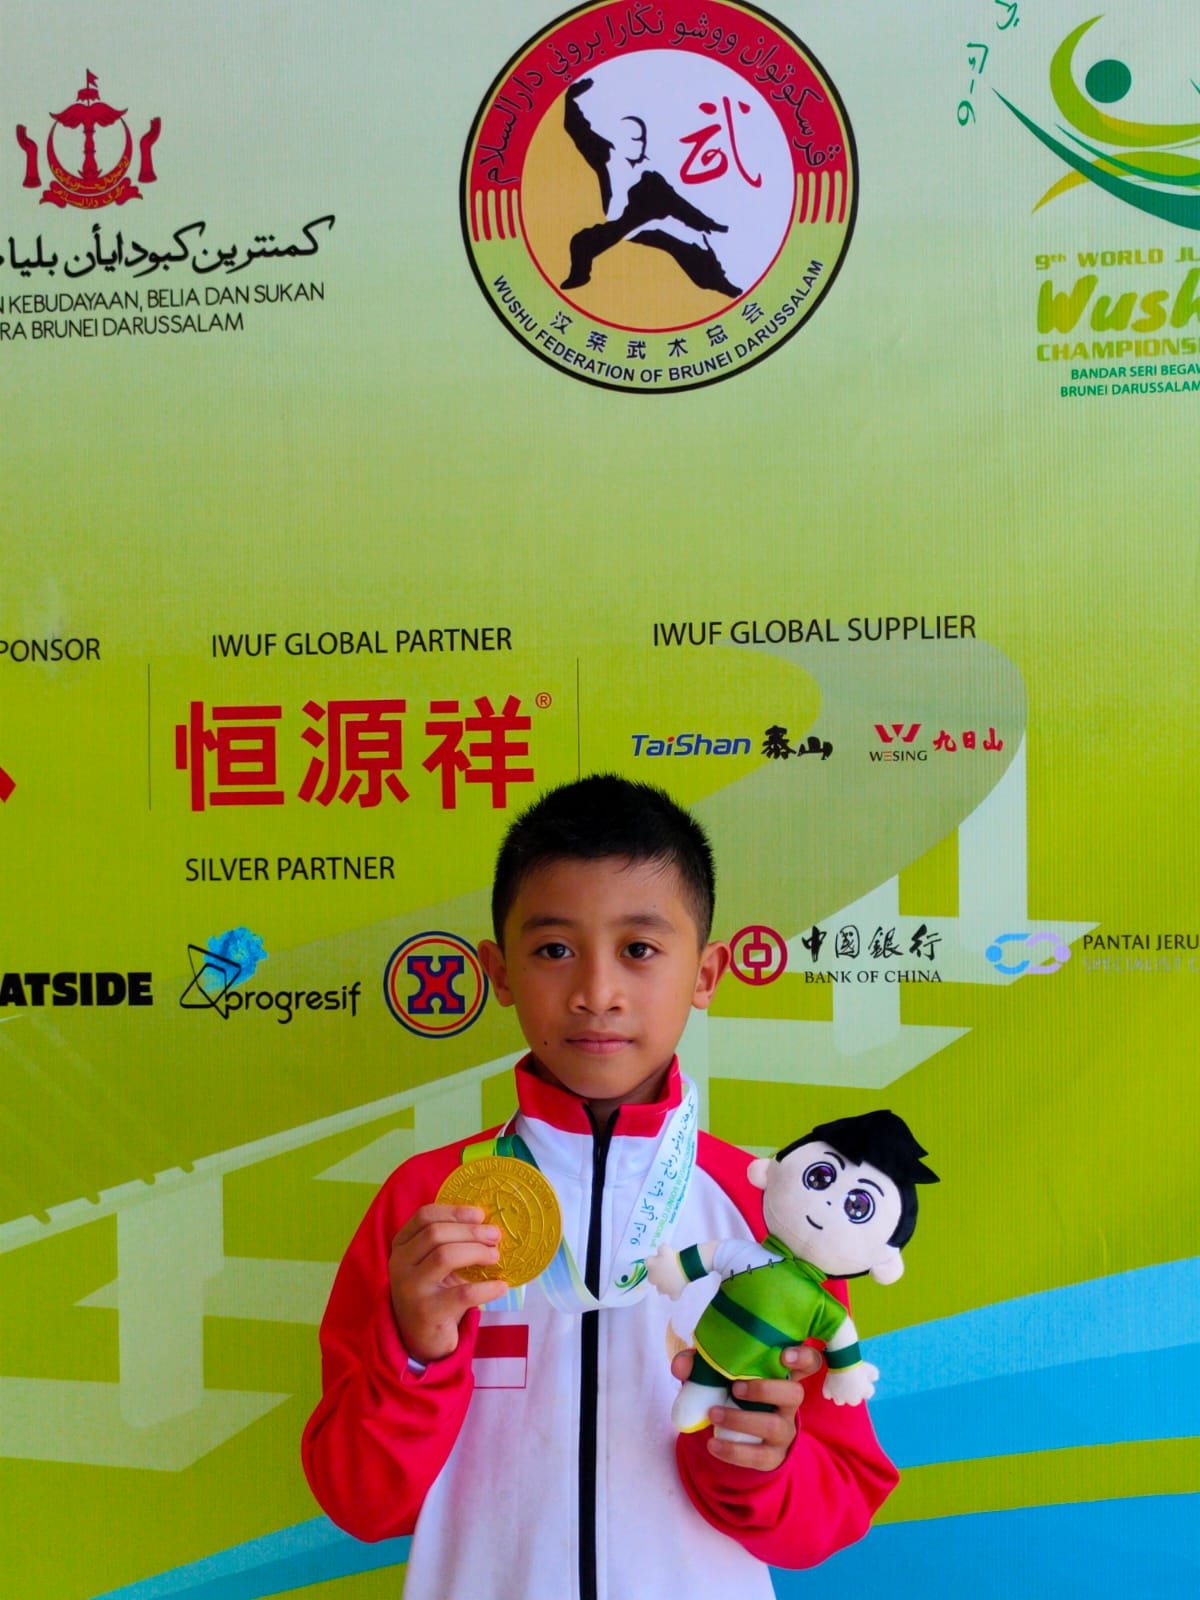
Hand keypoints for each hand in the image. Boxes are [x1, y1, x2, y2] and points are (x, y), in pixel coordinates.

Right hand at [389, 1204, 508, 1363]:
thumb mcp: (433, 1263)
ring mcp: (411, 1289)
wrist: (420, 1337)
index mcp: (402, 1246)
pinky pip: (463, 1293)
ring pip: (445, 1255)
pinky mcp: (428, 1312)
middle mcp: (400, 1265)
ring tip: (495, 1256)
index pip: (424, 1216)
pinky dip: (487, 1288)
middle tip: (495, 1235)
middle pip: (435, 1233)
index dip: (454, 1211)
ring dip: (476, 1252)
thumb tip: (489, 1224)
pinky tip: (500, 1286)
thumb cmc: (433, 1291)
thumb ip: (451, 1242)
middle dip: (471, 1231)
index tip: (480, 1214)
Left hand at [645, 1244, 686, 1299]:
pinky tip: (677, 1288)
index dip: (654, 1260)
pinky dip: (674, 1293)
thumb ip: (660, 1249)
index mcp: (650, 1266)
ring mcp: (663, 1288)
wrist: (684, 1267)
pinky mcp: (673, 1294)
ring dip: (664, 1284)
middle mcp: (654, 1279)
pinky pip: (672, 1296)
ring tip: (672, 1278)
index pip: (648, 1262)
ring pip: (660, 1289)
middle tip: (665, 1269)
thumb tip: (661, 1251)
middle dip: (656, 1274)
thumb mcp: (664, 1248)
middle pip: (651, 1278)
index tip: (660, 1258)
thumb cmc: (673, 1257)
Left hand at [670, 1345, 821, 1471]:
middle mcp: (789, 1400)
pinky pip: (759, 1456)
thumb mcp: (718, 1375)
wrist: (740, 1435)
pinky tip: (712, 1444)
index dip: (804, 1357)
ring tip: (713, 1414)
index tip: (785, 1355)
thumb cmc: (732, 1392)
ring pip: (774, 1426)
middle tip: (735, 1388)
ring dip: (741, 1419)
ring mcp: (784, 1429)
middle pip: (795, 1393)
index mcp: (782, 1373)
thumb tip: (681, 1366)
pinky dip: (733, 1450)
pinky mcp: (772, 1455)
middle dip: (765, 1389)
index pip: (809, 1361)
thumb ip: (701, 1366)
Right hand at [822, 1360, 878, 1405]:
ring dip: (841, 1395)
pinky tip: (831, 1386)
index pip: (868, 1394)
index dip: (866, 1386)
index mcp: (863, 1395)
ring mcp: (838, 1396)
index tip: (864, 1379)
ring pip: (839, 1401)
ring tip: (841, 1386)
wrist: (843, 1364)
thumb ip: (874, 1376)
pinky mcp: (828, 1391)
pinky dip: (829, 1392)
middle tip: (852, 1382)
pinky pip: (828, 1395)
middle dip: (854, 1394)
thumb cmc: (858, 1367)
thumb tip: (874, 1378)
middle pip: (854, 1401)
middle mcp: (851, 1399)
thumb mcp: (872, 1371)